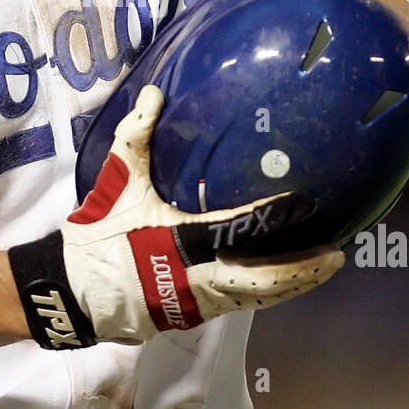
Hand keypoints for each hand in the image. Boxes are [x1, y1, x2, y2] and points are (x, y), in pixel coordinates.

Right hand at [59, 85, 343, 343]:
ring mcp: (197, 304)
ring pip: (256, 298)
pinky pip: (241, 304)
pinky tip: (288, 280)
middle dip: (301, 271)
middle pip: (262, 281)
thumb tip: (154, 92)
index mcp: (179, 241)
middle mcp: (196, 278)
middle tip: (336, 256)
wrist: (72, 291)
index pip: (238, 229)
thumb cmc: (99, 233)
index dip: (273, 217)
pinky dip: (267, 293)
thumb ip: (137, 134)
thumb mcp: (116, 180)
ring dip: (291, 284)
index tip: (303, 204)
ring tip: (324, 267)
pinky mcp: (193, 316)